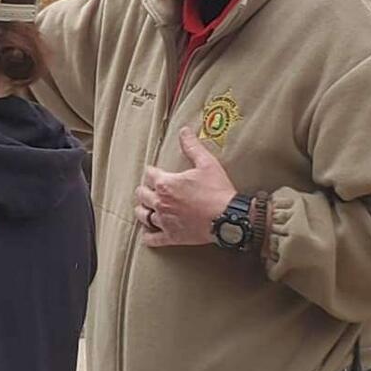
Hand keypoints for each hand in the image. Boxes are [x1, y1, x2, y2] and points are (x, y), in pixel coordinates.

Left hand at [134, 127, 236, 247]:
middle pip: (141, 194)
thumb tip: (184, 131)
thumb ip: (192, 146)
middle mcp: (160, 202)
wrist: (229, 218)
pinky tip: (148, 233)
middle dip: (145, 190)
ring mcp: (164, 221)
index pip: (148, 174)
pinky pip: (152, 239)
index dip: (152, 172)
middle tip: (151, 190)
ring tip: (147, 208)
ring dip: (143, 210)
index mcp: (165, 184)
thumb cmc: (218, 191)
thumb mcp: (207, 163)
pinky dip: (148, 236)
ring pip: (142, 216)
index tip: (156, 173)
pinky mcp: (171, 237)